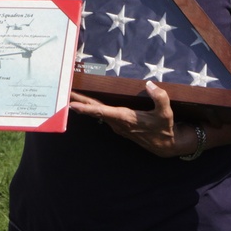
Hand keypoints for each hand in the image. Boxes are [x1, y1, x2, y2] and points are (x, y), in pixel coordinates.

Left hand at [68, 81, 192, 157]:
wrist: (165, 146)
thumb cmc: (164, 128)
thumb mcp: (166, 113)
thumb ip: (160, 98)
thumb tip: (150, 84)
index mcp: (125, 118)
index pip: (102, 111)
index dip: (86, 108)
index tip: (72, 104)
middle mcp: (117, 122)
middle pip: (94, 110)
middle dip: (78, 101)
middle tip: (63, 91)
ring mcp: (116, 125)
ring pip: (96, 112)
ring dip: (83, 103)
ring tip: (71, 93)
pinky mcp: (118, 124)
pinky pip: (101, 114)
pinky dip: (92, 107)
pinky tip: (87, 100)